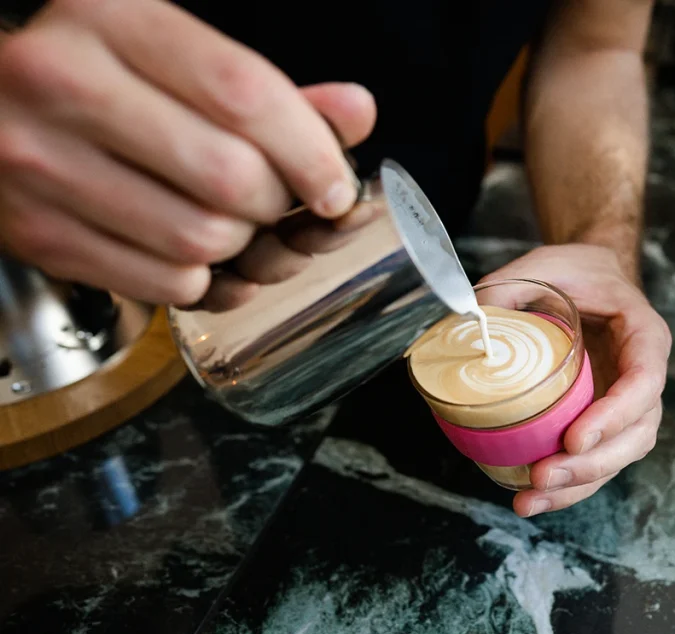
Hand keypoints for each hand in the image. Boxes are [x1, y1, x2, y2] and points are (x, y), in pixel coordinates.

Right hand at [0, 0, 375, 307]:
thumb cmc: (92, 76)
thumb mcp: (172, 55)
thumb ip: (268, 90)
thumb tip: (356, 112)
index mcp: (111, 19)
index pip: (245, 94)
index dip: (311, 150)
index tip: (334, 184)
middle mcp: (63, 82)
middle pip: (231, 177)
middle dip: (277, 203)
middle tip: (276, 201)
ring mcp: (38, 161)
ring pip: (200, 239)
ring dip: (240, 246)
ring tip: (231, 222)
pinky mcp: (35, 231)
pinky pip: (162, 282)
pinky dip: (200, 278)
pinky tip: (193, 251)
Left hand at [479, 243, 671, 515]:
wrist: (587, 278)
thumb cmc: (574, 271)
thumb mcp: (544, 265)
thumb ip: (508, 288)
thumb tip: (469, 324)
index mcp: (643, 335)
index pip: (643, 381)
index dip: (615, 415)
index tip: (574, 436)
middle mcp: (642, 376)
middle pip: (637, 433)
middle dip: (592, 464)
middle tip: (544, 476)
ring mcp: (624, 405)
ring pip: (618, 457)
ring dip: (578, 486)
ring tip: (530, 500)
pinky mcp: (600, 423)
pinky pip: (594, 462)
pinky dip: (567, 487)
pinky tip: (530, 499)